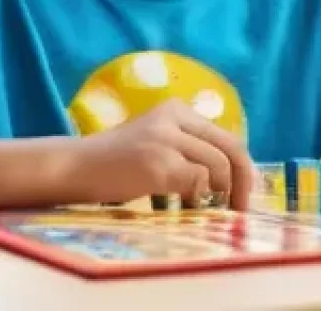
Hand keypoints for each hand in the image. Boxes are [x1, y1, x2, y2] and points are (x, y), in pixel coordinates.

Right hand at [71, 98, 255, 210]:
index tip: (244, 195)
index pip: (228, 137)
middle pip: (231, 148)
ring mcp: (165, 138)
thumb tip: (231, 176)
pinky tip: (185, 206)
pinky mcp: (157, 162)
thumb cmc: (117, 162)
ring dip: (223, 194)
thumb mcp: (157, 141)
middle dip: (244, 182)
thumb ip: (188, 148)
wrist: (77, 166)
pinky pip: (198, 181)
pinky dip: (199, 198)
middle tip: (241, 210)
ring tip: (212, 211)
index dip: (243, 169)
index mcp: (177, 109)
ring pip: (219, 166)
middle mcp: (174, 117)